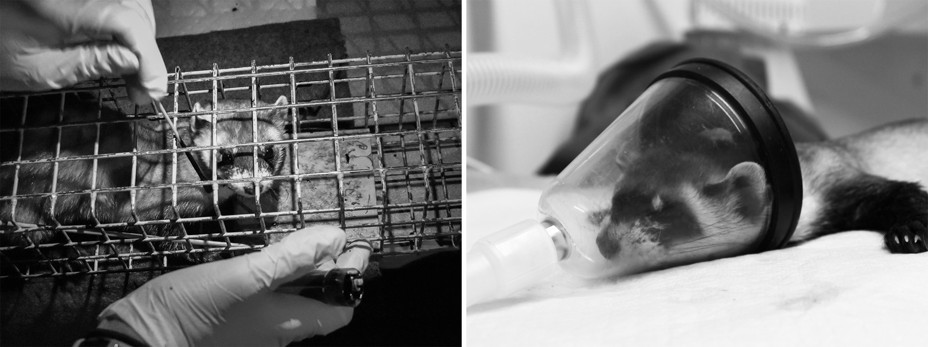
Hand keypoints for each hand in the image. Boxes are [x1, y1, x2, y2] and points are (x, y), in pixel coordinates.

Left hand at [0, 0, 166, 102]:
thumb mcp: (43, 70)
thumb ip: (92, 63)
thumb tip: (134, 62)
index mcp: (62, 7)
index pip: (126, 23)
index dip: (148, 56)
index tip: (154, 88)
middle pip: (134, 11)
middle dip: (146, 51)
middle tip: (144, 89)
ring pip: (133, 4)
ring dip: (141, 38)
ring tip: (135, 73)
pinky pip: (118, 2)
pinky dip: (129, 25)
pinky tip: (124, 50)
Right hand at [96, 226, 369, 346]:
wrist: (139, 339)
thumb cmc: (195, 309)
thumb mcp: (247, 275)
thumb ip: (293, 258)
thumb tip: (336, 239)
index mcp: (289, 324)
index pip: (341, 309)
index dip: (352, 277)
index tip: (353, 244)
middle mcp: (278, 332)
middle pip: (318, 302)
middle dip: (329, 269)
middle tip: (327, 236)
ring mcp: (256, 328)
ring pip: (294, 299)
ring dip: (302, 270)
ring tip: (300, 242)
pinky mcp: (235, 321)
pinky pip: (268, 299)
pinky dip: (277, 277)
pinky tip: (266, 259)